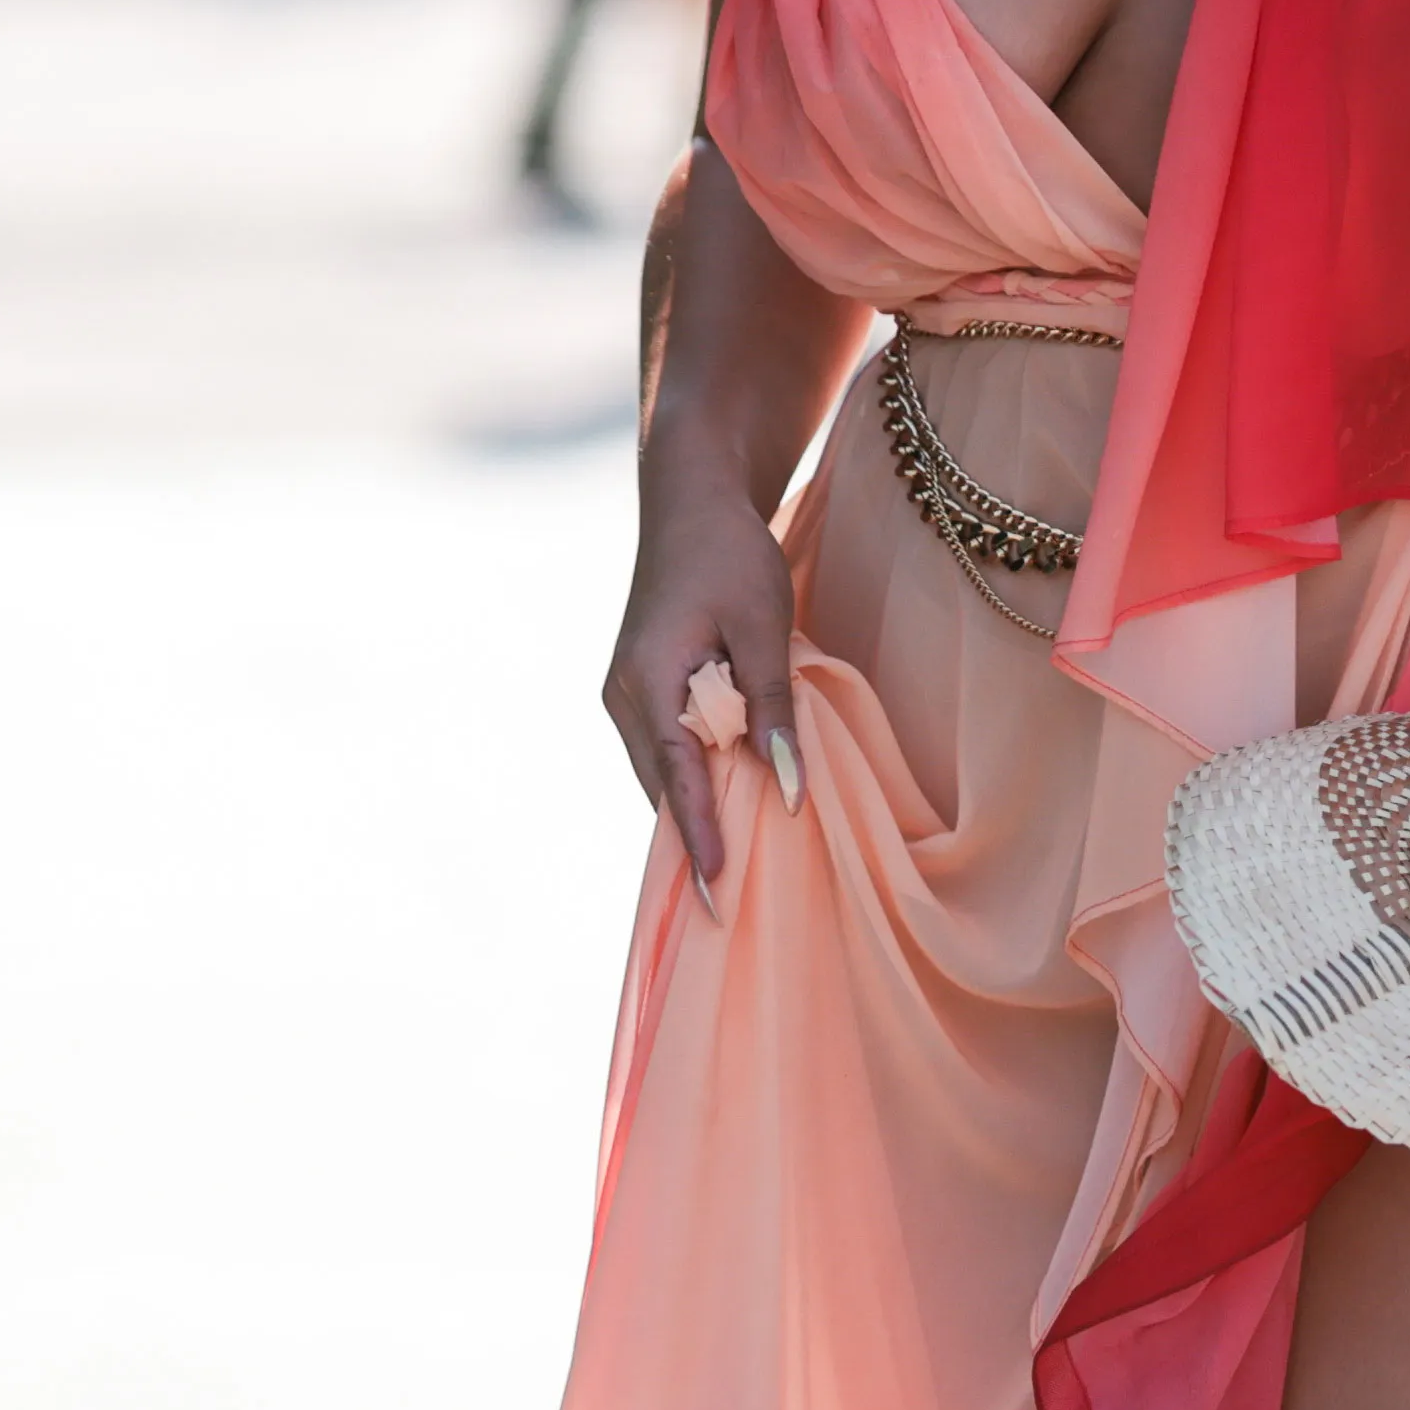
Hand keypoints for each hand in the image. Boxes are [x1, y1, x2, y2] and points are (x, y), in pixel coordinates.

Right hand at [601, 499, 803, 900]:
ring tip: (731, 871)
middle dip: (693, 839)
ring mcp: (625, 694)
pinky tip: (725, 806)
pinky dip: (693, 780)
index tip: (717, 889)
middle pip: (661, 785)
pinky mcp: (640, 690)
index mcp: (647, 680)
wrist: (691, 504)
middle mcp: (622, 695)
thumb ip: (772, 706)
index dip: (699, 835)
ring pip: (661, 772)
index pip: (675, 777)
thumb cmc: (732, 555)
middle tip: (729, 906)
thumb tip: (786, 786)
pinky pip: (665, 751)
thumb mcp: (766, 625)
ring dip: (694, 811)